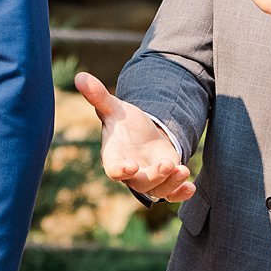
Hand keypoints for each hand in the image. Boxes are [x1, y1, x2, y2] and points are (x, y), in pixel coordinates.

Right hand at [76, 72, 195, 203]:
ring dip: (171, 184)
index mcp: (114, 158)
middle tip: (168, 164)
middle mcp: (131, 173)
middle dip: (154, 176)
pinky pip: (172, 194)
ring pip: (159, 190)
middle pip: (140, 183)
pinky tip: (190, 186)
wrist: (143, 133)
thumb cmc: (124, 122)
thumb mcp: (114, 108)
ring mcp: (149, 179)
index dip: (121, 171)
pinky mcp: (165, 180)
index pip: (113, 170)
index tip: (130, 167)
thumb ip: (99, 96)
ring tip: (183, 170)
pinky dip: (181, 193)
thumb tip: (80, 77)